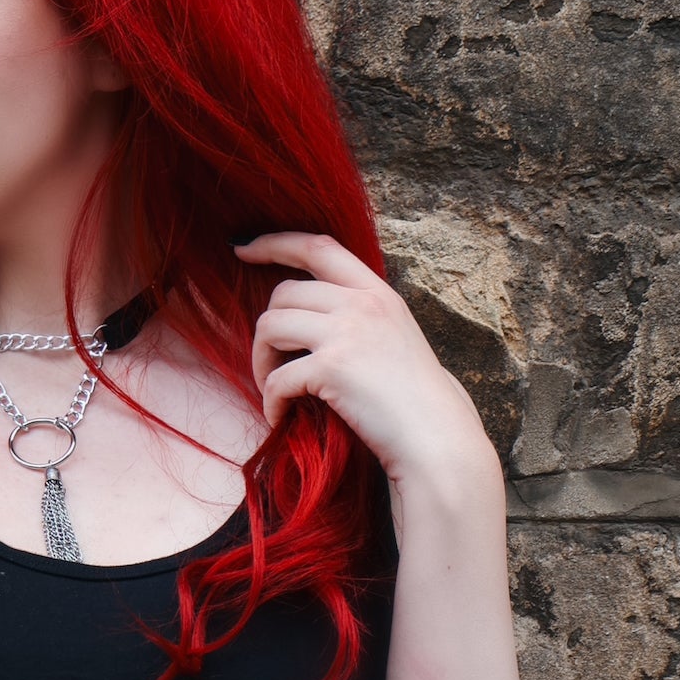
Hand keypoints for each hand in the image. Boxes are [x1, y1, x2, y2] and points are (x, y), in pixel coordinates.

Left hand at [235, 232, 498, 492]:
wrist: (435, 436)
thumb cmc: (415, 400)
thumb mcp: (394, 336)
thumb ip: (360, 317)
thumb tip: (309, 317)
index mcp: (377, 292)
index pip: (317, 247)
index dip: (275, 243)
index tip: (243, 249)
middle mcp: (361, 303)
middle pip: (283, 293)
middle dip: (266, 330)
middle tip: (270, 365)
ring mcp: (347, 332)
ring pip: (270, 326)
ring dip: (260, 362)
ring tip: (274, 390)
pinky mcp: (332, 368)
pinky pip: (276, 378)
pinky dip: (271, 402)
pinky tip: (281, 418)